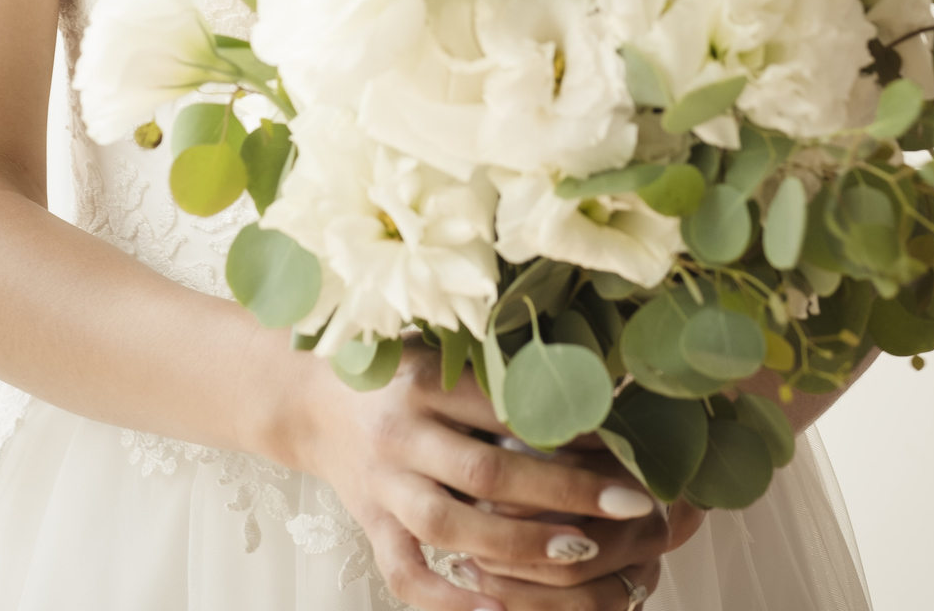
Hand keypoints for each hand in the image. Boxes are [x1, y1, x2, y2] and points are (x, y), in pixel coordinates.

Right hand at [264, 341, 662, 610]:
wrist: (303, 394)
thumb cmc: (391, 365)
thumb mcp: (437, 348)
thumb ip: (493, 367)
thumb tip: (587, 377)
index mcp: (424, 380)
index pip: (504, 406)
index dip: (565, 424)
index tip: (623, 437)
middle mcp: (401, 433)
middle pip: (486, 472)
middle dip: (564, 490)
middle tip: (630, 502)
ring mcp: (382, 484)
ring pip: (451, 527)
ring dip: (520, 545)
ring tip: (583, 554)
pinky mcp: (368, 524)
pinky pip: (405, 572)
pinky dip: (449, 599)